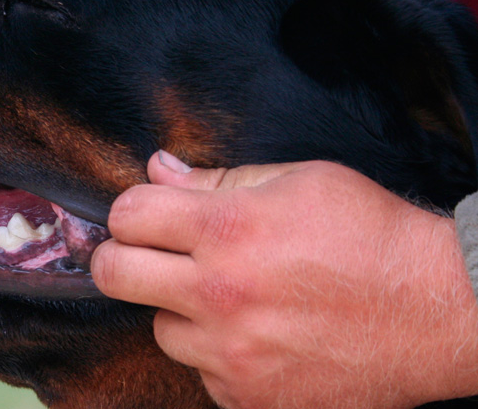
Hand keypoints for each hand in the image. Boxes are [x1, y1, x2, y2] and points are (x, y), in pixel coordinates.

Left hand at [91, 152, 477, 407]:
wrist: (441, 311)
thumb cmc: (374, 236)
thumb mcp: (300, 181)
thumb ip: (218, 178)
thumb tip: (157, 170)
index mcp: (228, 231)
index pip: (127, 215)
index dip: (132, 211)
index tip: (145, 217)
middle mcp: (220, 295)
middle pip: (115, 275)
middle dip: (121, 259)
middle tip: (145, 257)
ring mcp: (233, 354)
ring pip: (160, 329)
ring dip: (182, 312)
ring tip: (234, 300)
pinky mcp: (249, 398)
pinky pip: (202, 372)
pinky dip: (220, 355)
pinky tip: (261, 337)